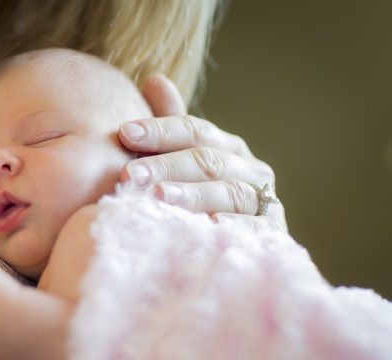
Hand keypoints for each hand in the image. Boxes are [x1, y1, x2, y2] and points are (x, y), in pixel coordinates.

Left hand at [118, 74, 286, 231]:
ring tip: (159, 197)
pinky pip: (254, 229)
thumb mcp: (185, 161)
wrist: (240, 243)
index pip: (194, 131)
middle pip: (207, 161)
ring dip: (193, 194)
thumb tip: (154, 79)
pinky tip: (210, 226)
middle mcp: (249, 170)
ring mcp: (263, 201)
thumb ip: (171, 126)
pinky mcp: (272, 234)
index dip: (160, 129)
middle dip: (166, 165)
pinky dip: (234, 226)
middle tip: (130, 174)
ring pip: (228, 192)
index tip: (124, 133)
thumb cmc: (201, 196)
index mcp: (228, 147)